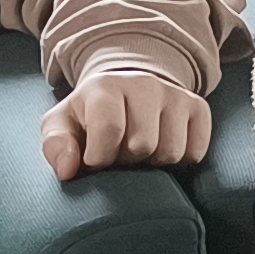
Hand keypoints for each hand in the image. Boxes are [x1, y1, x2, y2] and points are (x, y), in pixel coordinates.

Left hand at [38, 64, 211, 179]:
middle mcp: (144, 83)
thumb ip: (55, 145)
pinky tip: (162, 149)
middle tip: (119, 154)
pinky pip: (195, 152)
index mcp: (105, 86)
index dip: (100, 157)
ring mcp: (175, 94)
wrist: (128, 92)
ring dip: (154, 163)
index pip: (109, 129)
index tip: (94, 161)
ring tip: (140, 153)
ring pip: (172, 152)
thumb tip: (68, 170)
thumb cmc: (90, 117)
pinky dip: (179, 162)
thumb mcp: (62, 126)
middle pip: (143, 146)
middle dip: (128, 161)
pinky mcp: (199, 107)